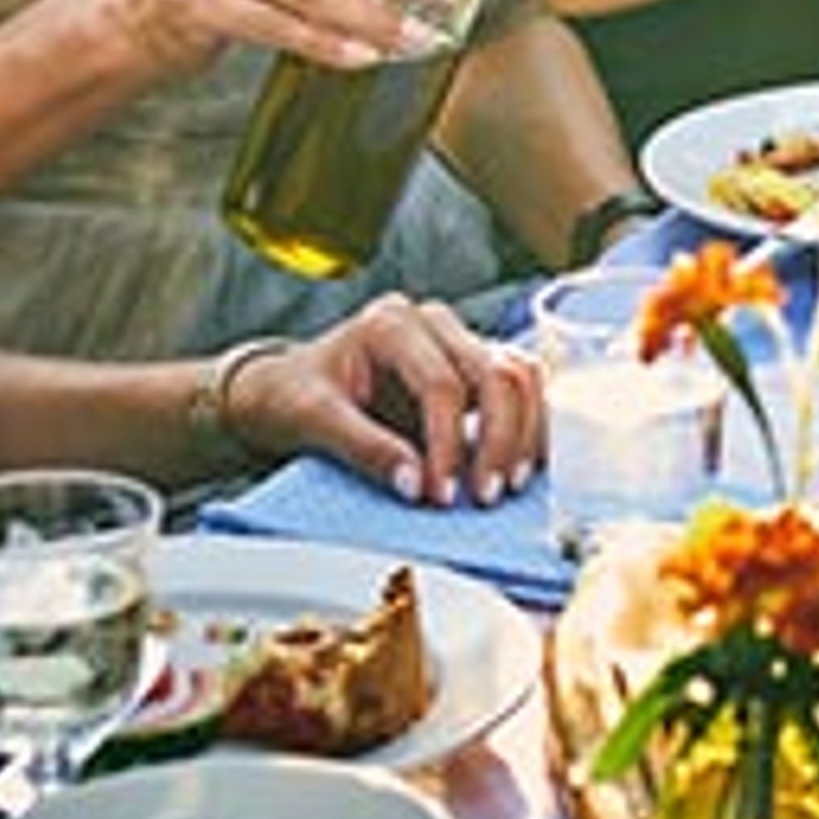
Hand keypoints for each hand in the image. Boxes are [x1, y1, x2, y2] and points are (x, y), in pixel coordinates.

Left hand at [236, 294, 543, 508]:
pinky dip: (530, 426)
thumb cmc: (296, 395)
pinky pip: (520, 388)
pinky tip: (524, 465)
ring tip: (508, 485)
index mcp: (390, 323)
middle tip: (485, 496)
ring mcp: (458, 340)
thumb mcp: (314, 419)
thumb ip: (364, 447)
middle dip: (499, 440)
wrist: (288, 388)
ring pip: (520, 375)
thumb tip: (413, 483)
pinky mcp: (473, 366)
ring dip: (524, 433)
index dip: (448, 444)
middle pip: (494, 373)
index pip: (441, 383)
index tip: (440, 495)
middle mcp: (433, 322)